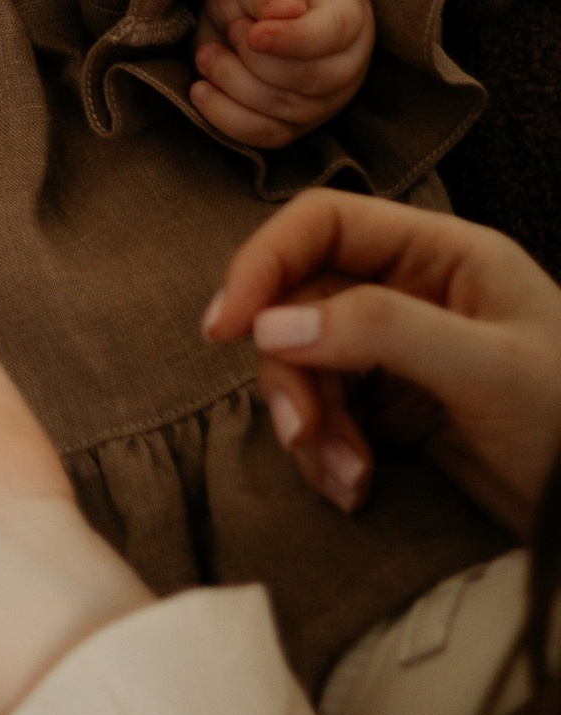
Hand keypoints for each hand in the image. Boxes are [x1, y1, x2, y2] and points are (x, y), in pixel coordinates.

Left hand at [192, 0, 374, 148]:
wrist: (249, 4)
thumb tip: (284, 11)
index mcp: (349, 12)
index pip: (333, 34)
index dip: (292, 39)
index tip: (253, 32)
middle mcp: (347, 62)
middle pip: (310, 80)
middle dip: (256, 60)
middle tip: (231, 28)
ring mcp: (325, 99)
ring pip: (285, 111)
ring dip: (235, 83)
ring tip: (209, 52)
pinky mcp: (295, 123)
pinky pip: (266, 135)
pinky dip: (228, 117)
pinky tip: (201, 90)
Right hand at [204, 190, 560, 536]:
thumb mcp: (488, 368)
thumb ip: (384, 331)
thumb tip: (271, 324)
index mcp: (440, 253)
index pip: (322, 224)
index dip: (264, 262)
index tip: (226, 325)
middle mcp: (410, 292)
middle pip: (299, 303)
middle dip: (291, 372)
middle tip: (299, 433)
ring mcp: (396, 353)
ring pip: (303, 366)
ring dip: (309, 425)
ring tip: (347, 478)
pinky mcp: (389, 413)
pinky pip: (322, 418)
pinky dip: (325, 456)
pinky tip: (356, 490)